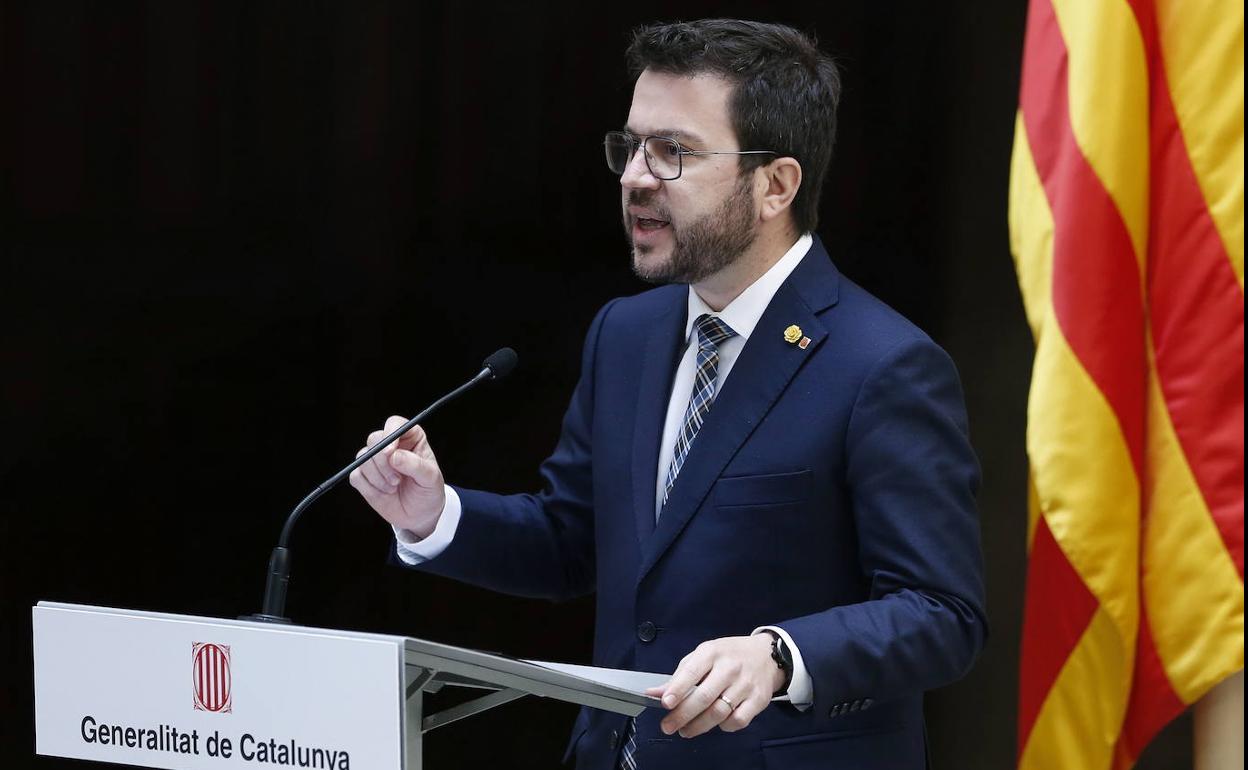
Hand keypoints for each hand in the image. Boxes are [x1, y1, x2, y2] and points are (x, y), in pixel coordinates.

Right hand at [348, 416, 445, 537]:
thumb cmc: (428, 491)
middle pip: (374, 439)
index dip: (390, 435)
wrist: (419, 514)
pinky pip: (356, 476)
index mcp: (410, 438)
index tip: (390, 452)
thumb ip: (415, 465)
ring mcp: (375, 460)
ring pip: (363, 458)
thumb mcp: (430, 478)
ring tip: (394, 487)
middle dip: (382, 462)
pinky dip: (369, 487)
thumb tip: (393, 456)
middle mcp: (391, 445)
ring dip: (378, 477)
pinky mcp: (363, 476)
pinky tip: (384, 493)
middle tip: (396, 480)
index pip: (395, 424)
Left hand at [643, 634, 783, 737]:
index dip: (677, 688)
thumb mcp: (703, 656)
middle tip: (668, 726)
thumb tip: (653, 693)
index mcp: (712, 652)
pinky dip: (724, 726)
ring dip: (699, 726)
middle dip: (683, 715)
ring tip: (685, 730)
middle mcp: (730, 667)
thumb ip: (680, 675)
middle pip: (704, 696)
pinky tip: (716, 724)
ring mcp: (746, 684)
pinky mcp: (759, 700)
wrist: (766, 656)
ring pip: (720, 712)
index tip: (665, 703)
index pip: (692, 671)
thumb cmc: (728, 656)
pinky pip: (738, 720)